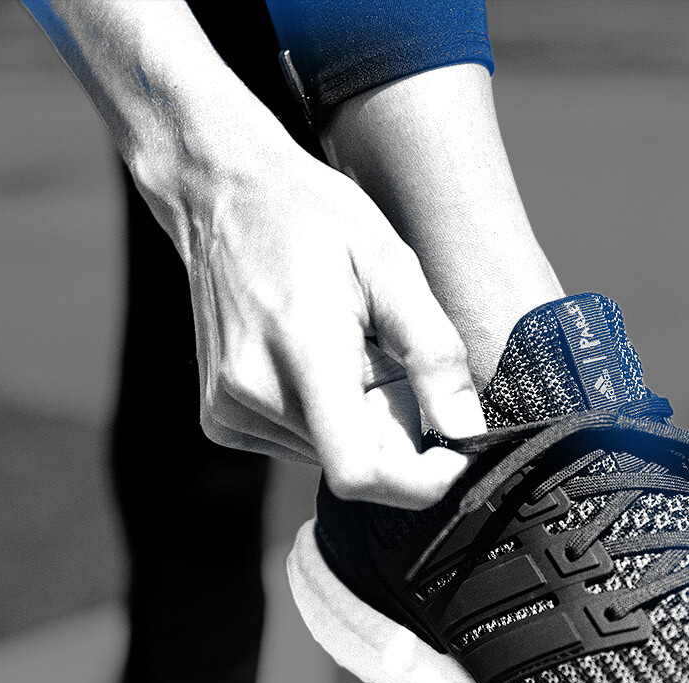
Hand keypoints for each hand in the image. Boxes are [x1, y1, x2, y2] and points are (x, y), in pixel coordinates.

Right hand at [154, 144, 486, 509]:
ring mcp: (230, 411)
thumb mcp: (393, 266)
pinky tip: (318, 363)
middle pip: (358, 465)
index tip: (454, 452)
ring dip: (362, 422)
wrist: (223, 194)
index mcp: (303, 351)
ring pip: (331, 459)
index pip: (362, 473)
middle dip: (398, 433)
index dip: (422, 482)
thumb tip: (467, 430)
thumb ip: (434, 354)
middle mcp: (255, 393)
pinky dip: (328, 419)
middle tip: (393, 363)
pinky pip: (301, 446)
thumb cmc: (312, 217)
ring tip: (351, 351)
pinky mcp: (221, 419)